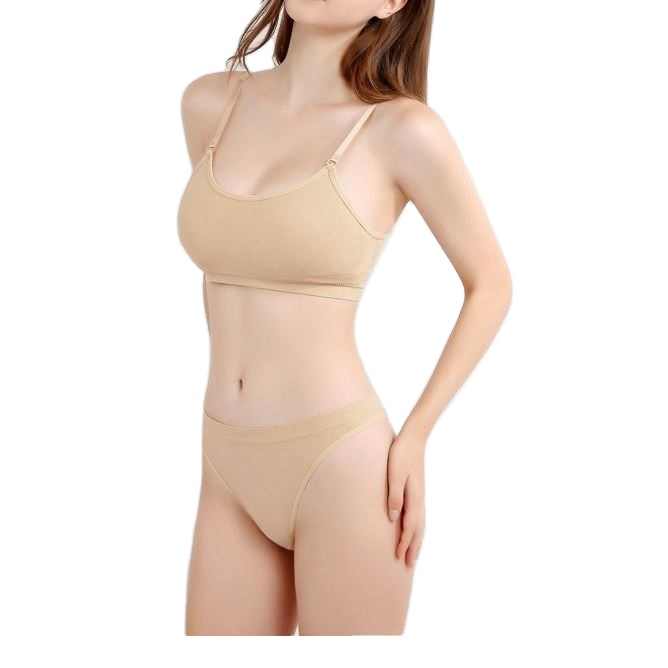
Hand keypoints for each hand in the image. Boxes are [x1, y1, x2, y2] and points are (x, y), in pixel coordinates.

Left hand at [387, 430, 425, 567]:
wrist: (413, 439)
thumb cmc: (401, 455)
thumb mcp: (395, 474)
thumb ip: (394, 495)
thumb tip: (392, 518)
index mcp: (414, 498)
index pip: (410, 527)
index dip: (404, 543)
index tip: (398, 558)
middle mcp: (419, 500)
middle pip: (418, 530)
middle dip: (413, 548)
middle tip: (408, 566)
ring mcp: (420, 496)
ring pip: (421, 525)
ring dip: (417, 541)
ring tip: (413, 555)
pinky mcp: (417, 492)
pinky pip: (419, 517)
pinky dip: (418, 529)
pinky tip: (413, 531)